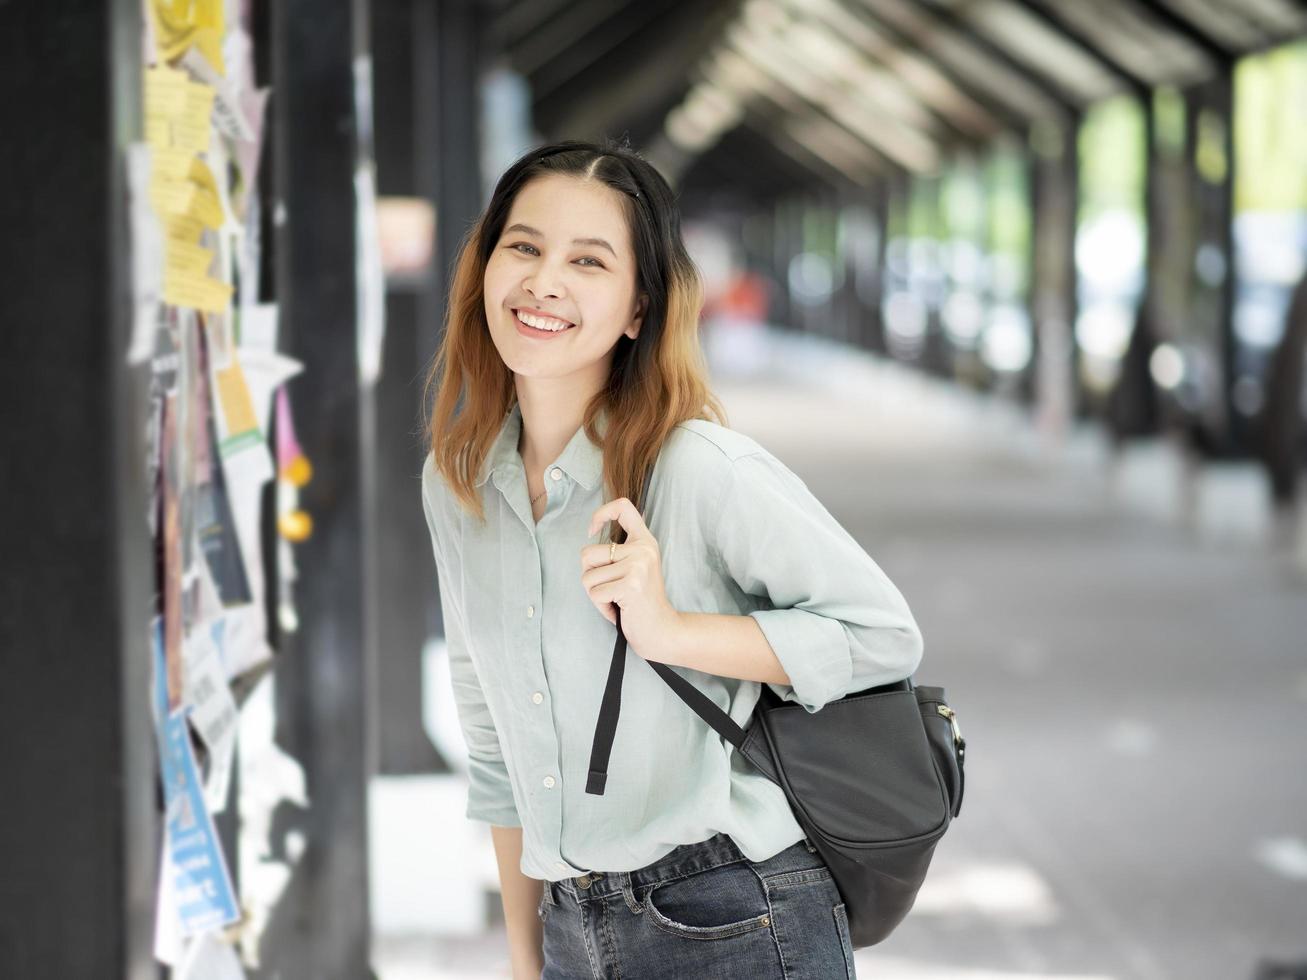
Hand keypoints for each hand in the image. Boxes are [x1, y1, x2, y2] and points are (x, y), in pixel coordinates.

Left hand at [582, 497, 682, 662]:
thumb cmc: (641, 601)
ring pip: (588, 577)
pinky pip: (595, 593)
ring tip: (617, 600)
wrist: (661, 629)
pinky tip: (619, 609)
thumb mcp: (636, 567)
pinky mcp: (630, 585)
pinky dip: (601, 606)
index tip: (592, 530)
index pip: (622, 507)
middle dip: (591, 576)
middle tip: (612, 589)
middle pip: (588, 553)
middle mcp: (642, 549)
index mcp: (644, 541)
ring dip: (596, 594)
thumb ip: (622, 550)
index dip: (600, 514)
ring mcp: (637, 566)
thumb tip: (594, 530)